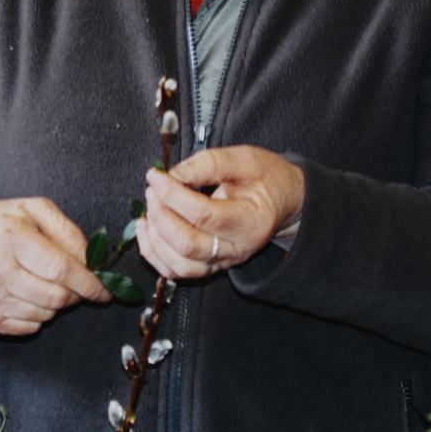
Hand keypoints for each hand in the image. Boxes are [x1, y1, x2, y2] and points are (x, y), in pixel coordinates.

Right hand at [0, 197, 110, 336]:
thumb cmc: (2, 224)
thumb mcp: (35, 210)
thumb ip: (68, 231)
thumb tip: (92, 264)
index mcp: (9, 236)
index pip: (60, 269)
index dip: (88, 283)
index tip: (104, 290)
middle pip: (56, 297)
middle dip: (74, 294)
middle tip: (72, 282)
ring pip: (46, 315)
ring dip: (54, 303)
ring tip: (40, 280)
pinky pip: (30, 327)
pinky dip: (37, 314)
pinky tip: (24, 293)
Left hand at [136, 145, 304, 279]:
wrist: (283, 200)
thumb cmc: (266, 178)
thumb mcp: (245, 159)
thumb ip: (210, 164)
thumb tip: (173, 174)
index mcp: (250, 222)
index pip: (203, 215)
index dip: (173, 195)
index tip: (155, 175)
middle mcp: (237, 249)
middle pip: (188, 244)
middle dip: (161, 215)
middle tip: (152, 190)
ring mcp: (223, 261)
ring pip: (179, 265)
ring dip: (154, 237)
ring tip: (149, 208)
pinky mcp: (210, 265)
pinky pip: (176, 272)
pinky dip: (154, 253)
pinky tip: (147, 229)